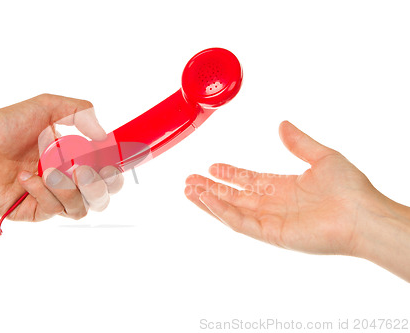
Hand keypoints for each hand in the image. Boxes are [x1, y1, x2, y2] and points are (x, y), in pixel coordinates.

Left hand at [0, 94, 123, 220]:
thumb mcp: (48, 107)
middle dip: (99, 185)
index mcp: (76, 159)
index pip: (108, 173)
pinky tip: (26, 177)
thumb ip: (80, 113)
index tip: (112, 162)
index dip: (116, 172)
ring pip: (81, 208)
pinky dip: (44, 192)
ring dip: (70, 189)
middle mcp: (68, 181)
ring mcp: (52, 198)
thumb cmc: (8, 124)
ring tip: (49, 170)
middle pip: (101, 197)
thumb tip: (104, 136)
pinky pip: (54, 210)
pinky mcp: (35, 211)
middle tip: (84, 170)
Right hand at [185, 121, 407, 257]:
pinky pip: (240, 222)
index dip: (230, 174)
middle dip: (211, 188)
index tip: (212, 166)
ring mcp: (270, 220)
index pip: (249, 180)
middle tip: (189, 180)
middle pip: (234, 195)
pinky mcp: (271, 233)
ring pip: (231, 209)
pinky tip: (205, 199)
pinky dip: (221, 211)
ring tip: (188, 190)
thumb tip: (282, 125)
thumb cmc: (349, 188)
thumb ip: (299, 142)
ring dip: (208, 200)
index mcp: (284, 187)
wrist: (362, 215)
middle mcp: (274, 204)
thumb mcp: (323, 156)